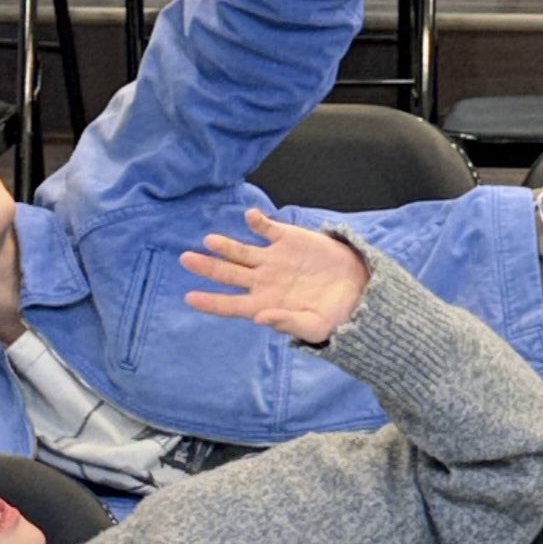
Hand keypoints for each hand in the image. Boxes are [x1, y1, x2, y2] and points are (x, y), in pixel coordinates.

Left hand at [180, 210, 369, 344]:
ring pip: (241, 251)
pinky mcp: (288, 239)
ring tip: (210, 240)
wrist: (357, 289)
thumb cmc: (333, 315)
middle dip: (207, 267)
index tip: (191, 297)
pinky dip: (258, 222)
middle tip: (185, 259)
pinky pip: (267, 228)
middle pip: (228, 274)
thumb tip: (260, 318)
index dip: (211, 302)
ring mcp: (273, 259)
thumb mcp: (313, 326)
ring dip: (225, 245)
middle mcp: (262, 281)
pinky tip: (251, 217)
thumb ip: (286, 323)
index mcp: (265, 304)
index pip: (231, 305)